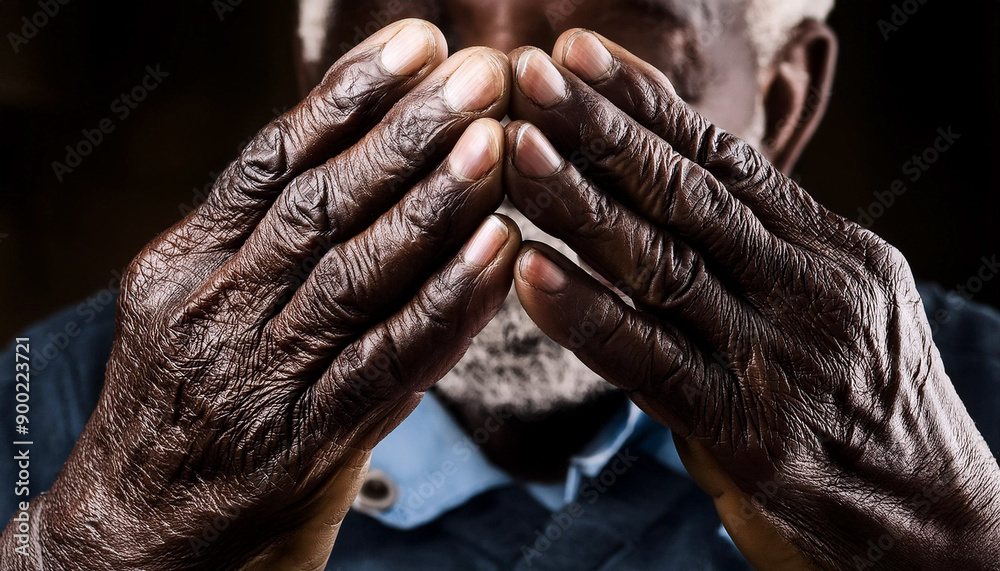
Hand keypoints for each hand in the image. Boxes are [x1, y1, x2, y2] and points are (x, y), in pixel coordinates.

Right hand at [1, 19, 518, 569]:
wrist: (132, 545)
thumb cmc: (181, 415)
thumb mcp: (194, 310)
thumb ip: (261, 246)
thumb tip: (357, 164)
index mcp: (182, 264)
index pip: (271, 161)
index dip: (349, 98)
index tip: (416, 46)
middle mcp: (214, 310)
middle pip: (320, 202)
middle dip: (406, 133)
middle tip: (477, 74)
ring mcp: (257, 377)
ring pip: (353, 271)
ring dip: (432, 203)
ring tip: (495, 142)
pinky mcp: (304, 443)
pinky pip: (387, 362)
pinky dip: (446, 305)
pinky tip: (497, 252)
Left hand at [504, 30, 999, 568]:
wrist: (938, 530)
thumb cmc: (869, 412)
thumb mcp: (833, 310)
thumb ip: (754, 260)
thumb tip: (658, 206)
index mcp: (829, 250)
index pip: (725, 158)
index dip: (644, 104)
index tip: (578, 56)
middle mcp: (809, 290)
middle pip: (685, 194)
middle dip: (601, 131)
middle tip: (530, 74)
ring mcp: (780, 361)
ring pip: (661, 264)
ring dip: (579, 204)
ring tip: (514, 150)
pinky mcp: (750, 435)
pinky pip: (649, 362)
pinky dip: (586, 315)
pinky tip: (530, 270)